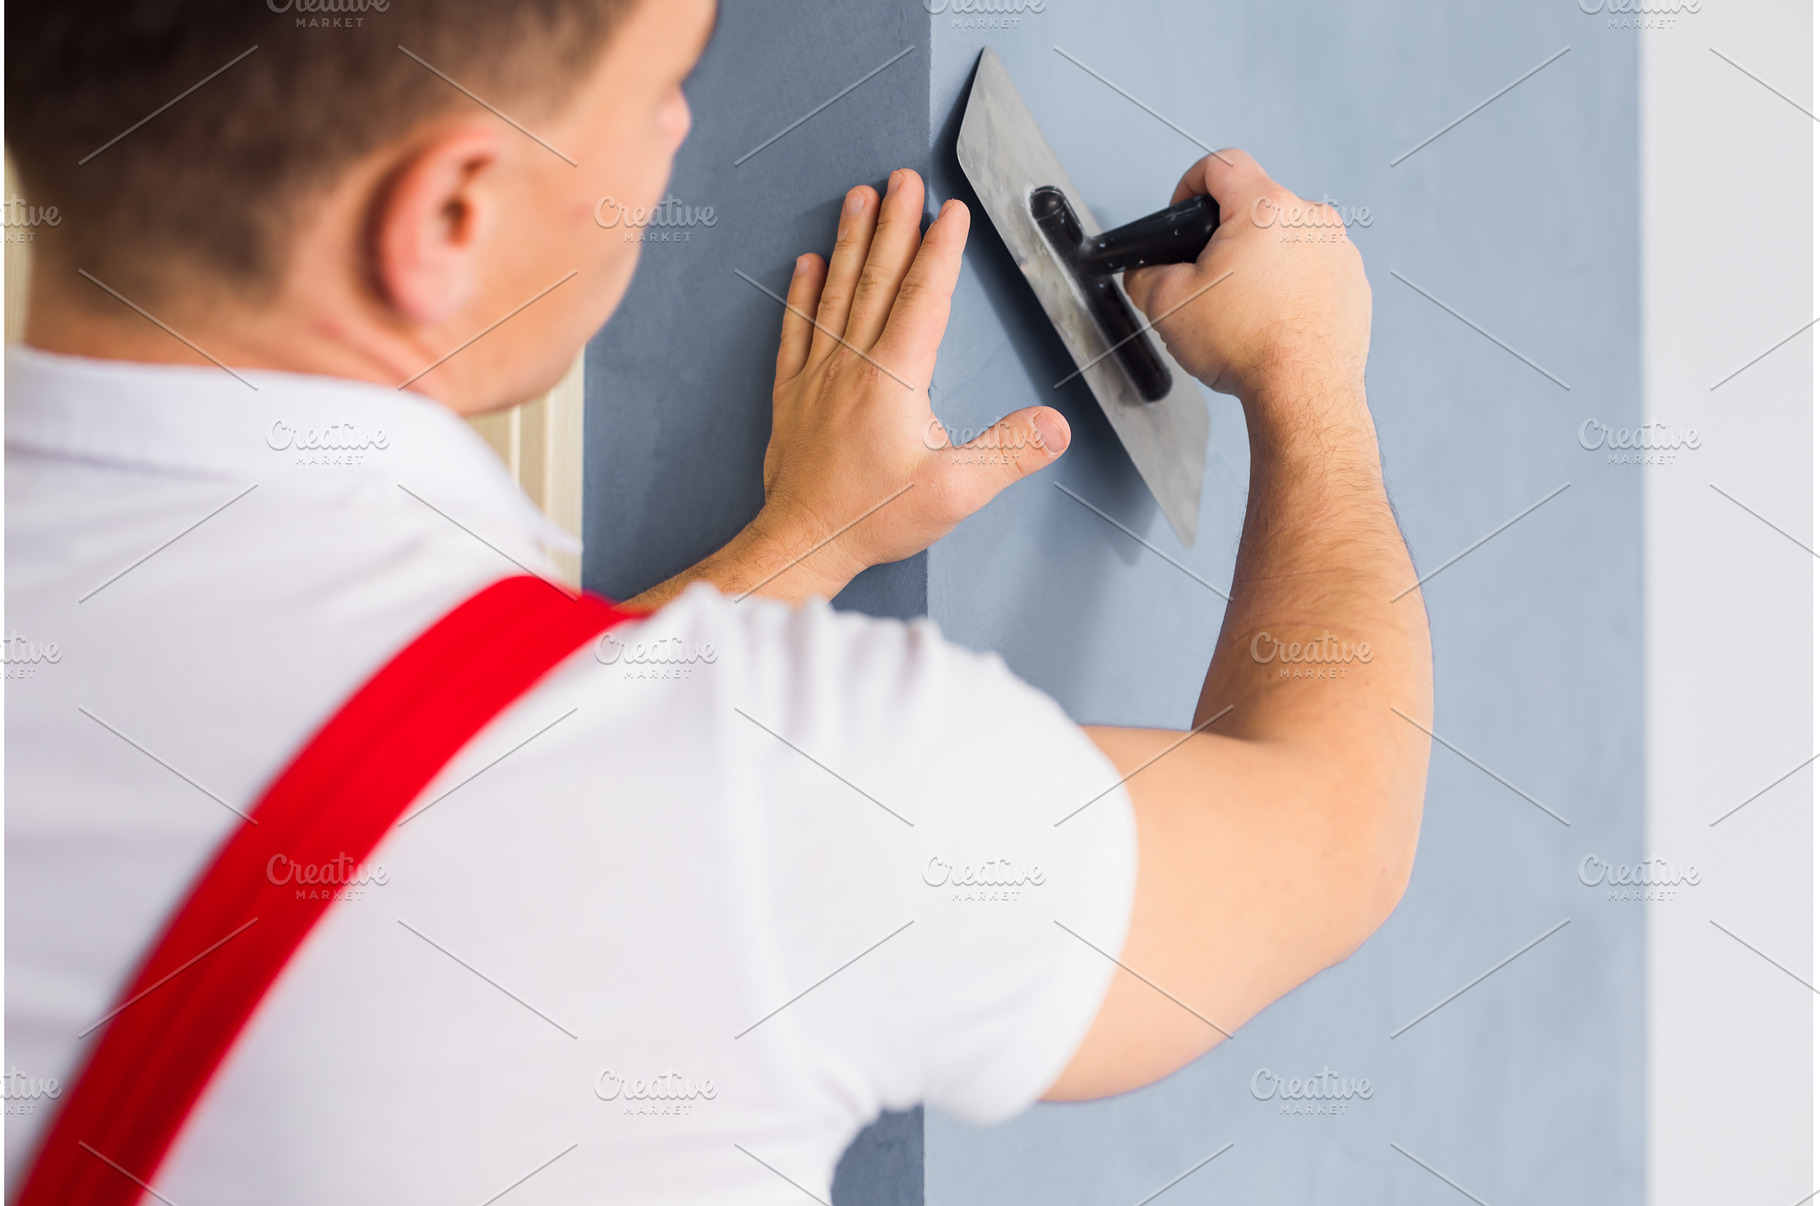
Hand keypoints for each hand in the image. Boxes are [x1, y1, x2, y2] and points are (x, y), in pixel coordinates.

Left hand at [748, 169, 1071, 597]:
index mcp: (893, 378)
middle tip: (902, 179)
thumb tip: (1053, 426)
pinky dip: (802, 292)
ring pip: (836, 292)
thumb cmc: (870, 517)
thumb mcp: (954, 492)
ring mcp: (818, 375)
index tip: (949, 211)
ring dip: (849, 241)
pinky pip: (796, 328)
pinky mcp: (793, 395)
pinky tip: (805, 264)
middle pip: (877, 278)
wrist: (803, 540)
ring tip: (858, 199)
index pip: (922, 297)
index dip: (939, 250)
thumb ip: (1007, 453)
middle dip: (894, 223)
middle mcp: (852, 365)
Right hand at [1124, 151, 1371, 411]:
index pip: (1223, 163)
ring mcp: (1339, 251)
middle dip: (1227, 238)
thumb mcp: (1166, 305)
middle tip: (1208, 280)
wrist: (1302, 394)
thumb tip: (1145, 273)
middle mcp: (1311, 219)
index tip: (1184, 211)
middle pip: (1256, 207)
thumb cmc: (1249, 347)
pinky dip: (1291, 290)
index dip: (1190, 182)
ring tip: (1243, 311)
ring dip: (1262, 265)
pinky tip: (1272, 323)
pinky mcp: (1353, 285)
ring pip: (1286, 242)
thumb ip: (1145, 275)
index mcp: (1265, 208)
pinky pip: (1313, 272)